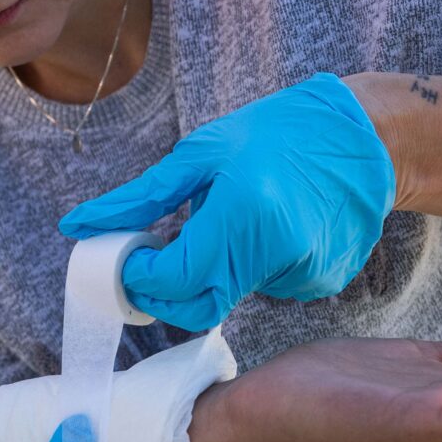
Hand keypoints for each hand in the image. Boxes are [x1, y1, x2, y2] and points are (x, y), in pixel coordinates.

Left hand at [60, 73, 393, 327]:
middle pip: (199, 307)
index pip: (174, 278)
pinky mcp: (323, 282)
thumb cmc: (277, 134)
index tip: (128, 256)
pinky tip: (267, 226)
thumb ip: (139, 199)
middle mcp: (278, 253)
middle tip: (153, 260)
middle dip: (165, 293)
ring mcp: (306, 274)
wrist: (364, 140)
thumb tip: (77, 226)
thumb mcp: (200, 153)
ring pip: (232, 294)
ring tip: (233, 217)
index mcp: (244, 215)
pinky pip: (266, 286)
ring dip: (212, 270)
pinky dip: (249, 266)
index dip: (140, 276)